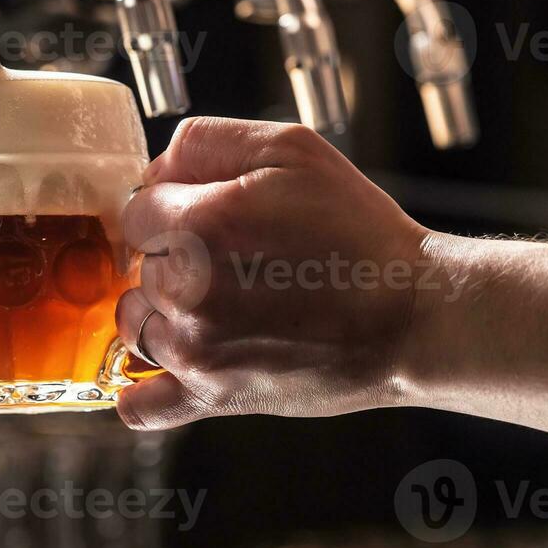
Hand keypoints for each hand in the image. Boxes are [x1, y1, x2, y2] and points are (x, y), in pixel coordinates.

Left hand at [114, 117, 432, 429]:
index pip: (136, 208)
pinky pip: (140, 406)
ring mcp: (195, 350)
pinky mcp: (212, 397)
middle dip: (171, 255)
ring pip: (135, 322)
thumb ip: (208, 141)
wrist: (411, 314)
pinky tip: (166, 364)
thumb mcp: (293, 149)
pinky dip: (140, 390)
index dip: (171, 204)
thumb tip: (155, 169)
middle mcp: (187, 288)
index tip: (209, 213)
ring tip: (219, 302)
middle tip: (232, 257)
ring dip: (162, 310)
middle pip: (136, 265)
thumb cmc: (358, 231)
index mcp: (201, 222)